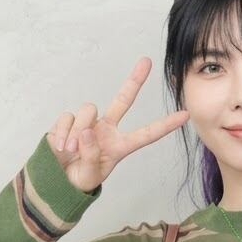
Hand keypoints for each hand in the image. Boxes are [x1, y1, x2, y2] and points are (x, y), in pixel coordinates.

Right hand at [45, 57, 189, 191]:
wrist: (57, 180)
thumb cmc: (79, 179)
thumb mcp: (90, 175)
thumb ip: (91, 156)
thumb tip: (86, 132)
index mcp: (120, 146)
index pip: (147, 134)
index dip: (165, 125)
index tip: (185, 115)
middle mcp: (107, 130)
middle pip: (123, 100)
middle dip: (134, 80)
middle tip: (146, 61)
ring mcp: (88, 123)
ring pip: (88, 110)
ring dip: (77, 132)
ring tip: (71, 151)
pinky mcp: (69, 121)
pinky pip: (68, 118)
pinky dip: (62, 134)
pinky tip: (61, 147)